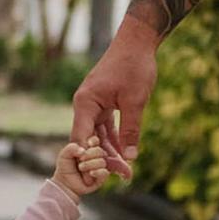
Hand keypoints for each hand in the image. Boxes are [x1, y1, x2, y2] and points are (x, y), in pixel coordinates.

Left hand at [51, 136, 110, 198]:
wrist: (65, 183)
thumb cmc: (66, 167)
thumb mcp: (64, 155)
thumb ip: (71, 148)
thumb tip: (83, 150)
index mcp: (89, 148)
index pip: (96, 140)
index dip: (94, 141)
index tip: (88, 143)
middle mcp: (96, 157)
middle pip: (100, 151)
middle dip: (90, 154)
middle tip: (81, 159)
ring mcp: (100, 167)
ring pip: (102, 162)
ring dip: (91, 164)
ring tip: (81, 167)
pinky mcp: (101, 178)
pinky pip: (105, 172)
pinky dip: (98, 172)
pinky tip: (91, 173)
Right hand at [72, 17, 157, 179]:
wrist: (137, 41)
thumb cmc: (134, 67)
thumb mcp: (135, 101)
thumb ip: (130, 130)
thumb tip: (129, 158)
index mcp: (85, 103)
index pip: (81, 138)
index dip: (88, 159)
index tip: (99, 178)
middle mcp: (85, 104)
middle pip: (90, 139)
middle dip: (105, 159)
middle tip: (123, 176)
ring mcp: (94, 103)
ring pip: (99, 134)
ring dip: (111, 151)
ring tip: (126, 171)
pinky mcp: (104, 101)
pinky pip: (106, 125)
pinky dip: (115, 138)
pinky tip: (124, 155)